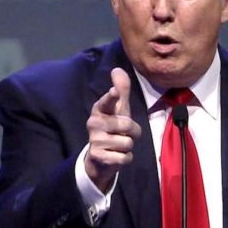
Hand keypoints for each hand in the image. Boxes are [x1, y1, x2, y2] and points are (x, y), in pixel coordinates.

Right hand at [85, 68, 140, 192]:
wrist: (100, 157)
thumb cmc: (113, 127)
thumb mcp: (119, 109)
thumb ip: (121, 90)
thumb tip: (117, 69)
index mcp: (100, 109)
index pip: (107, 102)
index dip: (112, 97)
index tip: (114, 92)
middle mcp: (94, 123)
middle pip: (127, 125)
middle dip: (133, 132)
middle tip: (124, 134)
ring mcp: (95, 140)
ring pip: (128, 143)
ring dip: (128, 146)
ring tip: (118, 145)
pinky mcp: (98, 156)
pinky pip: (125, 157)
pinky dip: (125, 158)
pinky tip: (116, 156)